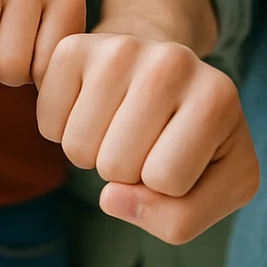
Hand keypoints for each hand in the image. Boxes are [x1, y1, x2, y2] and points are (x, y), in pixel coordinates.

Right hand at [37, 33, 258, 244]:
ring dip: (92, 153)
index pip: (166, 181)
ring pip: (78, 148)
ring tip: (118, 124)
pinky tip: (89, 108)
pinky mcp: (75, 46)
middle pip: (117, 166)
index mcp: (217, 97)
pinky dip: (61, 131)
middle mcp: (171, 61)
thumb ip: (178, 219)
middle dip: (126, 172)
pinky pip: (48, 123)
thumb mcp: (217, 187)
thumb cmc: (193, 138)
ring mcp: (119, 48)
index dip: (165, 187)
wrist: (163, 72)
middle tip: (143, 139)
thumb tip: (109, 199)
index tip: (176, 154)